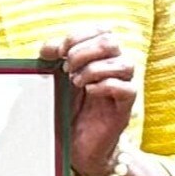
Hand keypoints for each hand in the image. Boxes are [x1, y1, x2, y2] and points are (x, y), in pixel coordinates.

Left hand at [45, 30, 139, 175]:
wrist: (76, 146)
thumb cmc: (68, 109)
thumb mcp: (56, 80)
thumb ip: (52, 61)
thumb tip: (48, 48)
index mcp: (100, 57)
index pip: (102, 30)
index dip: (79, 35)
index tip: (58, 52)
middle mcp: (115, 67)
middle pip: (112, 42)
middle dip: (83, 51)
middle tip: (67, 69)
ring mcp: (123, 86)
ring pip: (124, 63)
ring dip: (93, 70)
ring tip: (76, 83)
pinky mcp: (125, 107)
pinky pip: (126, 88)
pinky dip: (104, 86)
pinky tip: (89, 92)